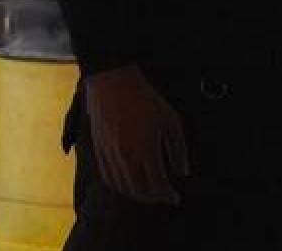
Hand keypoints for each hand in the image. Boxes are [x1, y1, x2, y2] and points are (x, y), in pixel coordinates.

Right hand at [84, 63, 187, 204]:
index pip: (158, 185)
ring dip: (137, 195)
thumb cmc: (146, 99)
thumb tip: (182, 171)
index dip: (167, 195)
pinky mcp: (99, 151)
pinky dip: (119, 187)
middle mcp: (127, 158)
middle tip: (164, 197)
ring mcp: (110, 156)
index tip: (175, 197)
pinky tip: (128, 185)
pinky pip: (108, 178)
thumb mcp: (170, 120)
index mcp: (146, 150)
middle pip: (139, 191)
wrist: (113, 83)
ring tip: (148, 193)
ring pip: (123, 187)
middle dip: (154, 198)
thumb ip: (178, 148)